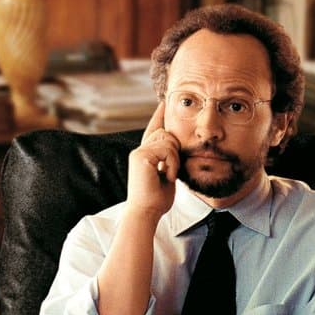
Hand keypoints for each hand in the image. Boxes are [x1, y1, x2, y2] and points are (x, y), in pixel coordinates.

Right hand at [126, 103, 180, 219]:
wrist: (146, 212)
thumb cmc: (156, 200)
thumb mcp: (166, 175)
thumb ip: (168, 160)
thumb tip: (175, 149)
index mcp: (144, 155)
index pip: (153, 130)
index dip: (159, 116)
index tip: (164, 102)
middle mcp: (139, 151)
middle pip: (166, 133)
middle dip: (175, 151)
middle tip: (170, 172)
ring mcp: (139, 153)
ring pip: (168, 141)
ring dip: (174, 160)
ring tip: (167, 176)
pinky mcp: (141, 156)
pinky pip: (167, 150)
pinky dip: (171, 164)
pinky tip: (165, 176)